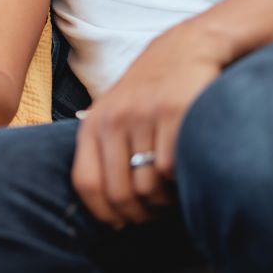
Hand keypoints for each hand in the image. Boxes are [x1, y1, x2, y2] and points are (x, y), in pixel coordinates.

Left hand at [71, 25, 225, 227]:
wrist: (185, 48)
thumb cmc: (149, 90)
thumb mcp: (114, 111)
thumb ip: (102, 148)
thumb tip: (102, 205)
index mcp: (94, 123)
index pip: (86, 183)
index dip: (103, 213)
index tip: (119, 223)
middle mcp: (115, 119)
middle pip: (120, 193)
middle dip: (138, 215)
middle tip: (152, 215)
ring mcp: (145, 116)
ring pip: (149, 186)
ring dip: (162, 201)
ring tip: (169, 193)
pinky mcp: (177, 113)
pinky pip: (173, 169)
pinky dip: (180, 181)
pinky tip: (183, 173)